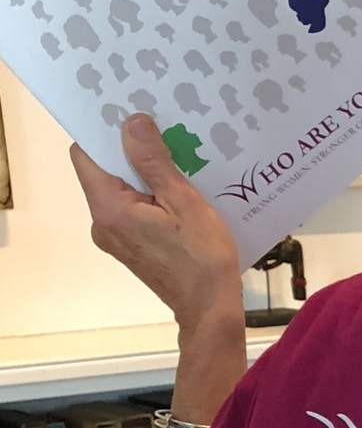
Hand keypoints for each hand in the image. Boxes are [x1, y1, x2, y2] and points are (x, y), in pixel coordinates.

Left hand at [70, 115, 241, 329]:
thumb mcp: (184, 201)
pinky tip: (180, 198)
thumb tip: (133, 123)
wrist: (209, 306)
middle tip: (166, 138)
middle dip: (132, 154)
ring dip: (145, 177)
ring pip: (120, 192)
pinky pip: (131, 210)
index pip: (86, 156)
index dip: (105, 134)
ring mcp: (113, 237)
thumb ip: (153, 162)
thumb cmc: (202, 257)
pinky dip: (150, 198)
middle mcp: (102, 222)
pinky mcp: (128, 246)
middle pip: (104, 173)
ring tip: (180, 168)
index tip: (134, 120)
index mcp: (110, 208)